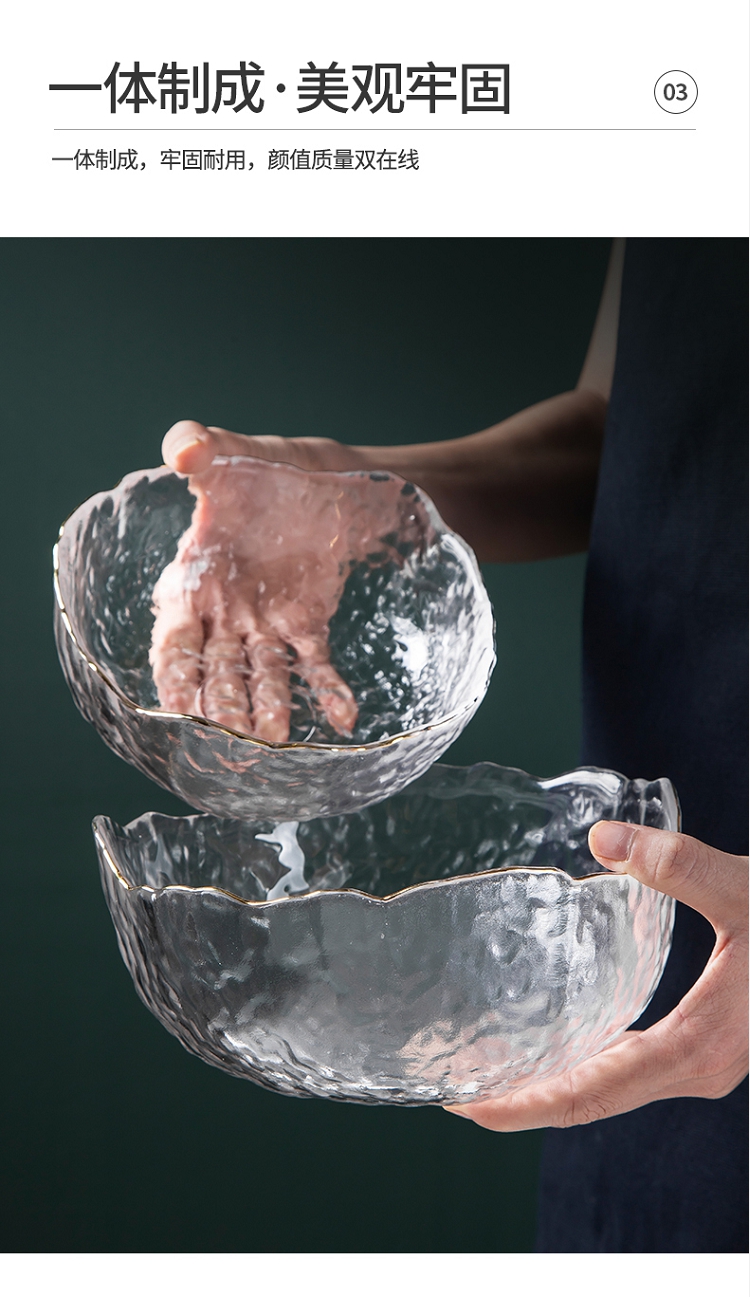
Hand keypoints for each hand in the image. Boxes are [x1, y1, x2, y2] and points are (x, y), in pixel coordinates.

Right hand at [150, 425, 429, 741]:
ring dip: (269, 707)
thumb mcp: (233, 453)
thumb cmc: (266, 467)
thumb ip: (200, 446)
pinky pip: (314, 664)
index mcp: (194, 579)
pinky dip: (327, 691)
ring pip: (263, 674)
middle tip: (231, 739)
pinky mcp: (307, 625)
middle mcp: (225, 612)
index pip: (177, 635)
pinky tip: (342, 717)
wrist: (327, 479)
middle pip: (218, 668)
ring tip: (276, 738)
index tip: (177, 704)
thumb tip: (182, 448)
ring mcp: (266, 624)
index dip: (175, 669)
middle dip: (223, 703)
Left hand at [444, 822, 748, 1128]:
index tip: (470, 1106)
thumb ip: (678, 866)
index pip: (594, 1091)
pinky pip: (632, 1066)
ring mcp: (703, 1061)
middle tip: (458, 1086)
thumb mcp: (748, 894)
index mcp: (699, 1048)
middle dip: (526, 1097)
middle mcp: (697, 1068)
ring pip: (612, 1087)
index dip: (530, 1103)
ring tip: (493, 1064)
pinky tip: (560, 1034)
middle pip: (593, 1098)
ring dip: (554, 1081)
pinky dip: (587, 1062)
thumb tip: (604, 841)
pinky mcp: (707, 1043)